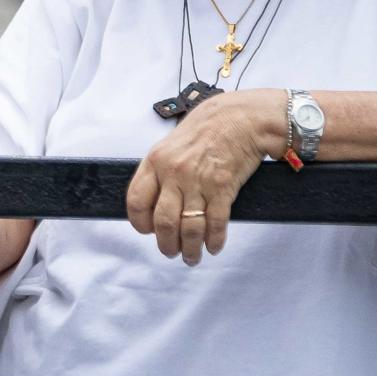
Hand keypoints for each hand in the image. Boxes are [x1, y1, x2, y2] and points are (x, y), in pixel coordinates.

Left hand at [126, 89, 279, 264]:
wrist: (240, 117)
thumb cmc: (205, 130)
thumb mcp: (170, 145)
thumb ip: (159, 171)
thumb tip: (153, 201)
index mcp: (155, 162)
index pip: (137, 201)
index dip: (140, 223)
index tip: (148, 231)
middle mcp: (174, 174)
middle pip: (162, 222)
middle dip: (166, 244)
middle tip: (171, 252)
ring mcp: (198, 182)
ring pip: (188, 228)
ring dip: (190, 249)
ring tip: (191, 257)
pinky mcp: (223, 188)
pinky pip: (215, 223)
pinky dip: (214, 241)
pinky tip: (213, 247)